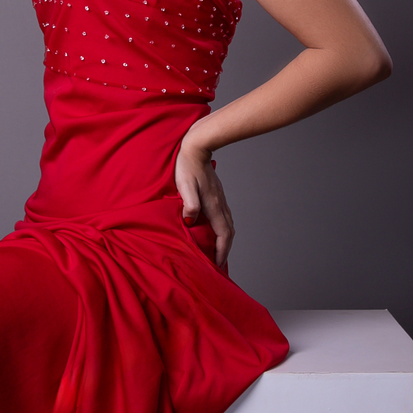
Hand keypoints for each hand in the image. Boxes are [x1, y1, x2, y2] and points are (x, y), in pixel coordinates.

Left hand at [175, 135, 234, 267]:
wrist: (196, 147)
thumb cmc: (186, 166)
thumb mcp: (184, 186)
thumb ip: (189, 204)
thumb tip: (191, 221)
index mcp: (213, 205)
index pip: (223, 235)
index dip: (222, 251)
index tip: (218, 265)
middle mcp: (220, 204)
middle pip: (229, 233)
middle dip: (225, 250)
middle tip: (218, 263)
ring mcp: (220, 199)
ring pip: (228, 225)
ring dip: (224, 240)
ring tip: (217, 251)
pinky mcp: (217, 194)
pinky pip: (224, 217)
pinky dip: (222, 229)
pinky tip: (214, 230)